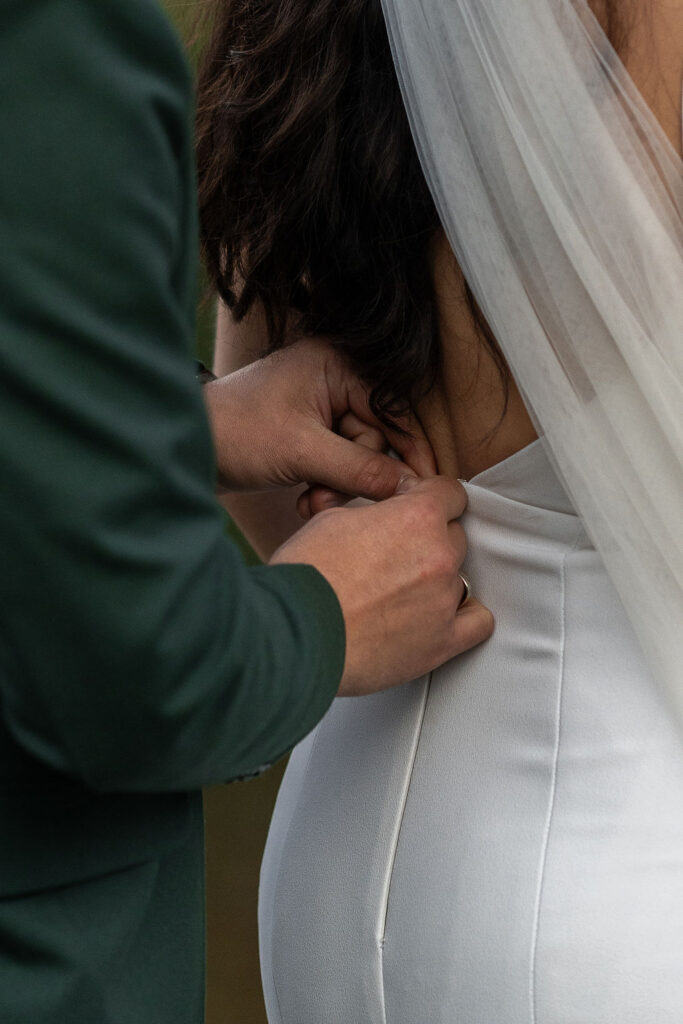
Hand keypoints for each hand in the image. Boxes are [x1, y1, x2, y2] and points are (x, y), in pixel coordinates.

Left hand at [203, 338, 435, 499]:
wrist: (180, 446)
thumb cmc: (233, 432)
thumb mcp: (302, 452)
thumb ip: (359, 469)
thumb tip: (407, 488)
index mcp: (336, 365)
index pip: (393, 410)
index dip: (410, 451)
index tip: (424, 485)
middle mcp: (332, 380)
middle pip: (376, 439)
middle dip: (355, 476)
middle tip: (328, 499)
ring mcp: (319, 408)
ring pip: (357, 457)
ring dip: (338, 486)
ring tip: (310, 502)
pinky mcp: (307, 433)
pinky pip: (337, 464)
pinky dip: (326, 485)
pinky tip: (305, 498)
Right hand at [270, 476, 493, 694]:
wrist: (291, 633)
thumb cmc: (304, 577)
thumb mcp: (332, 519)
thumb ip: (374, 513)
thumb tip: (384, 514)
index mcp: (416, 518)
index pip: (451, 493)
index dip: (431, 499)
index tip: (418, 508)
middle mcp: (439, 555)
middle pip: (455, 537)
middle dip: (430, 541)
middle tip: (396, 556)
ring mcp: (444, 601)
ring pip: (460, 578)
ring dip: (437, 580)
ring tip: (401, 593)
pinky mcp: (441, 643)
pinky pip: (478, 623)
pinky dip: (463, 618)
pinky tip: (438, 616)